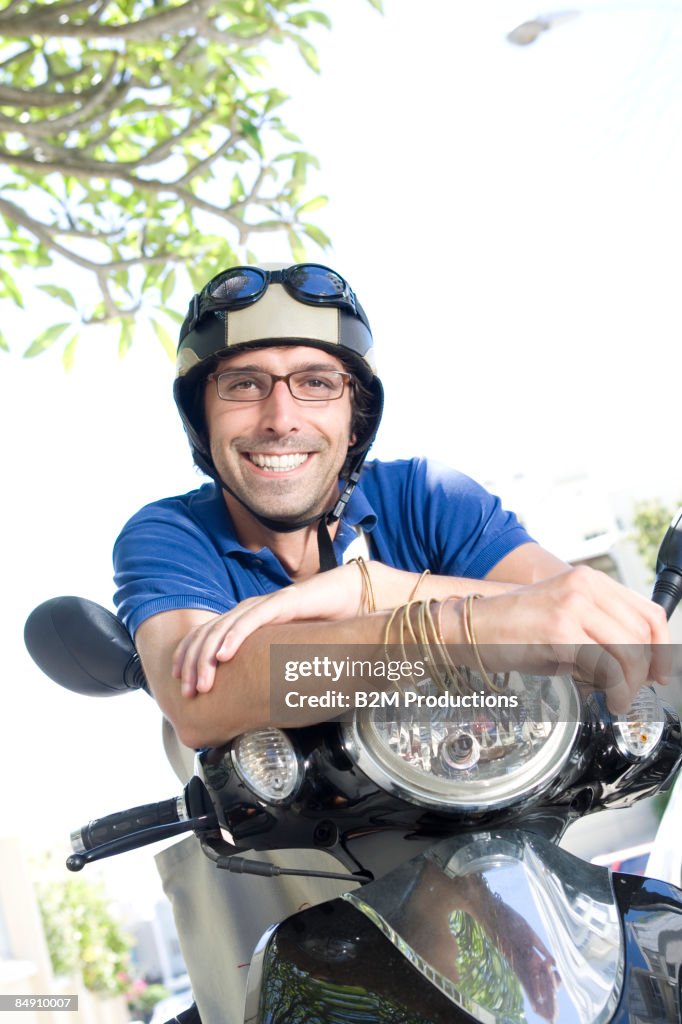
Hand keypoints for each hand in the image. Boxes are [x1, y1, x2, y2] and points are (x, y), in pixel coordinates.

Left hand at [172, 563, 367, 696]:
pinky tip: (223, 655)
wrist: (350, 599)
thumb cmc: (319, 625)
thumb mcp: (285, 650)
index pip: (206, 636)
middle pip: (207, 634)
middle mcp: (249, 610)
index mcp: (246, 620)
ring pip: (223, 629)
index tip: (179, 681)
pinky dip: (234, 638)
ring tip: (201, 682)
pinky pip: (251, 621)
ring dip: (207, 658)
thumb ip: (266, 664)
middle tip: (187, 692)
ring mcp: (263, 605)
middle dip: (192, 664)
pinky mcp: (282, 603)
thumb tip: (252, 694)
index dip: (188, 657)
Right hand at [469, 566, 670, 711]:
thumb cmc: (512, 628)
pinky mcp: (560, 631)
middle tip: (637, 691)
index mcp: (589, 579)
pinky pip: (606, 665)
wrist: (470, 627)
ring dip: (632, 684)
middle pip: (643, 633)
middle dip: (647, 670)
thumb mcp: (562, 617)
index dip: (662, 646)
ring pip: (629, 650)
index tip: (659, 671)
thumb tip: (632, 665)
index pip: (648, 611)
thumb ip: (597, 630)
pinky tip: (609, 700)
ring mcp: (572, 606)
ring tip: (620, 700)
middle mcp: (585, 586)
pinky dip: (615, 689)